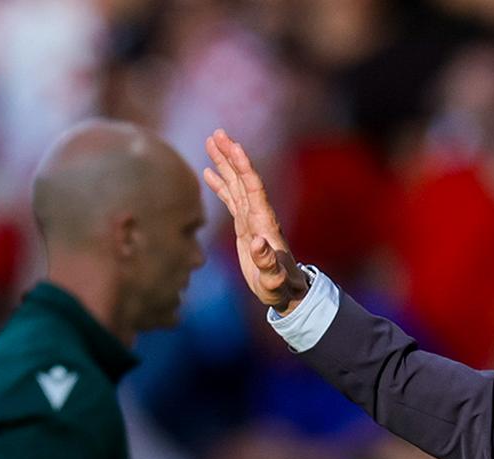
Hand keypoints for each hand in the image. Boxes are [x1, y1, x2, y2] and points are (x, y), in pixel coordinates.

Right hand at [203, 129, 309, 313]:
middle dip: (231, 155)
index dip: (244, 166)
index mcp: (264, 222)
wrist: (285, 291)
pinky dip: (220, 184)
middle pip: (243, 178)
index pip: (253, 187)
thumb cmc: (280, 287)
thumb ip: (267, 263)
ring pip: (235, 184)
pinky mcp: (244, 226)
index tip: (234, 145)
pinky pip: (230, 198)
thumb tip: (258, 243)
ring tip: (210, 142)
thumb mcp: (273, 279)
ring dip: (224, 163)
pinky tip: (208, 171)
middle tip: (217, 133)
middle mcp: (258, 215)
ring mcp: (251, 219)